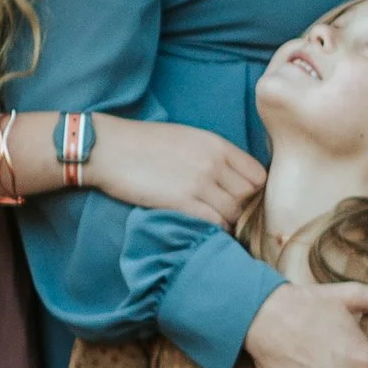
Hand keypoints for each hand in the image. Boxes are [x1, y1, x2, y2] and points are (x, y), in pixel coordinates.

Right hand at [87, 116, 261, 226]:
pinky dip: (213, 229)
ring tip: (214, 224)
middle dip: (242, 210)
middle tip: (229, 218)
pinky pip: (214, 223)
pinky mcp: (181, 201)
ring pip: (234, 213)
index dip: (253, 192)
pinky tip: (202, 228)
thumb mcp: (188, 138)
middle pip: (249, 197)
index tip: (240, 200)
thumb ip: (214, 155)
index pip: (259, 175)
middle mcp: (213, 163)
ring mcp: (198, 182)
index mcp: (217, 145)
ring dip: (227, 223)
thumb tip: (234, 178)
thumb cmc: (145, 144)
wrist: (108, 148)